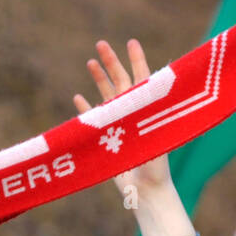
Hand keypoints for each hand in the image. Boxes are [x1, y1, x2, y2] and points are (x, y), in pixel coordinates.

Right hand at [73, 39, 172, 199]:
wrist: (146, 193)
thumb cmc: (157, 167)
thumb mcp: (155, 138)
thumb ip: (147, 117)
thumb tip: (145, 97)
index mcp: (148, 111)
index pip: (143, 79)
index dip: (137, 60)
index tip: (131, 42)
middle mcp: (133, 114)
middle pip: (121, 82)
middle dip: (111, 63)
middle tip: (101, 43)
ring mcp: (119, 126)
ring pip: (107, 96)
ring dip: (99, 80)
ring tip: (90, 62)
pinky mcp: (107, 140)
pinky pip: (94, 120)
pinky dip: (86, 108)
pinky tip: (78, 97)